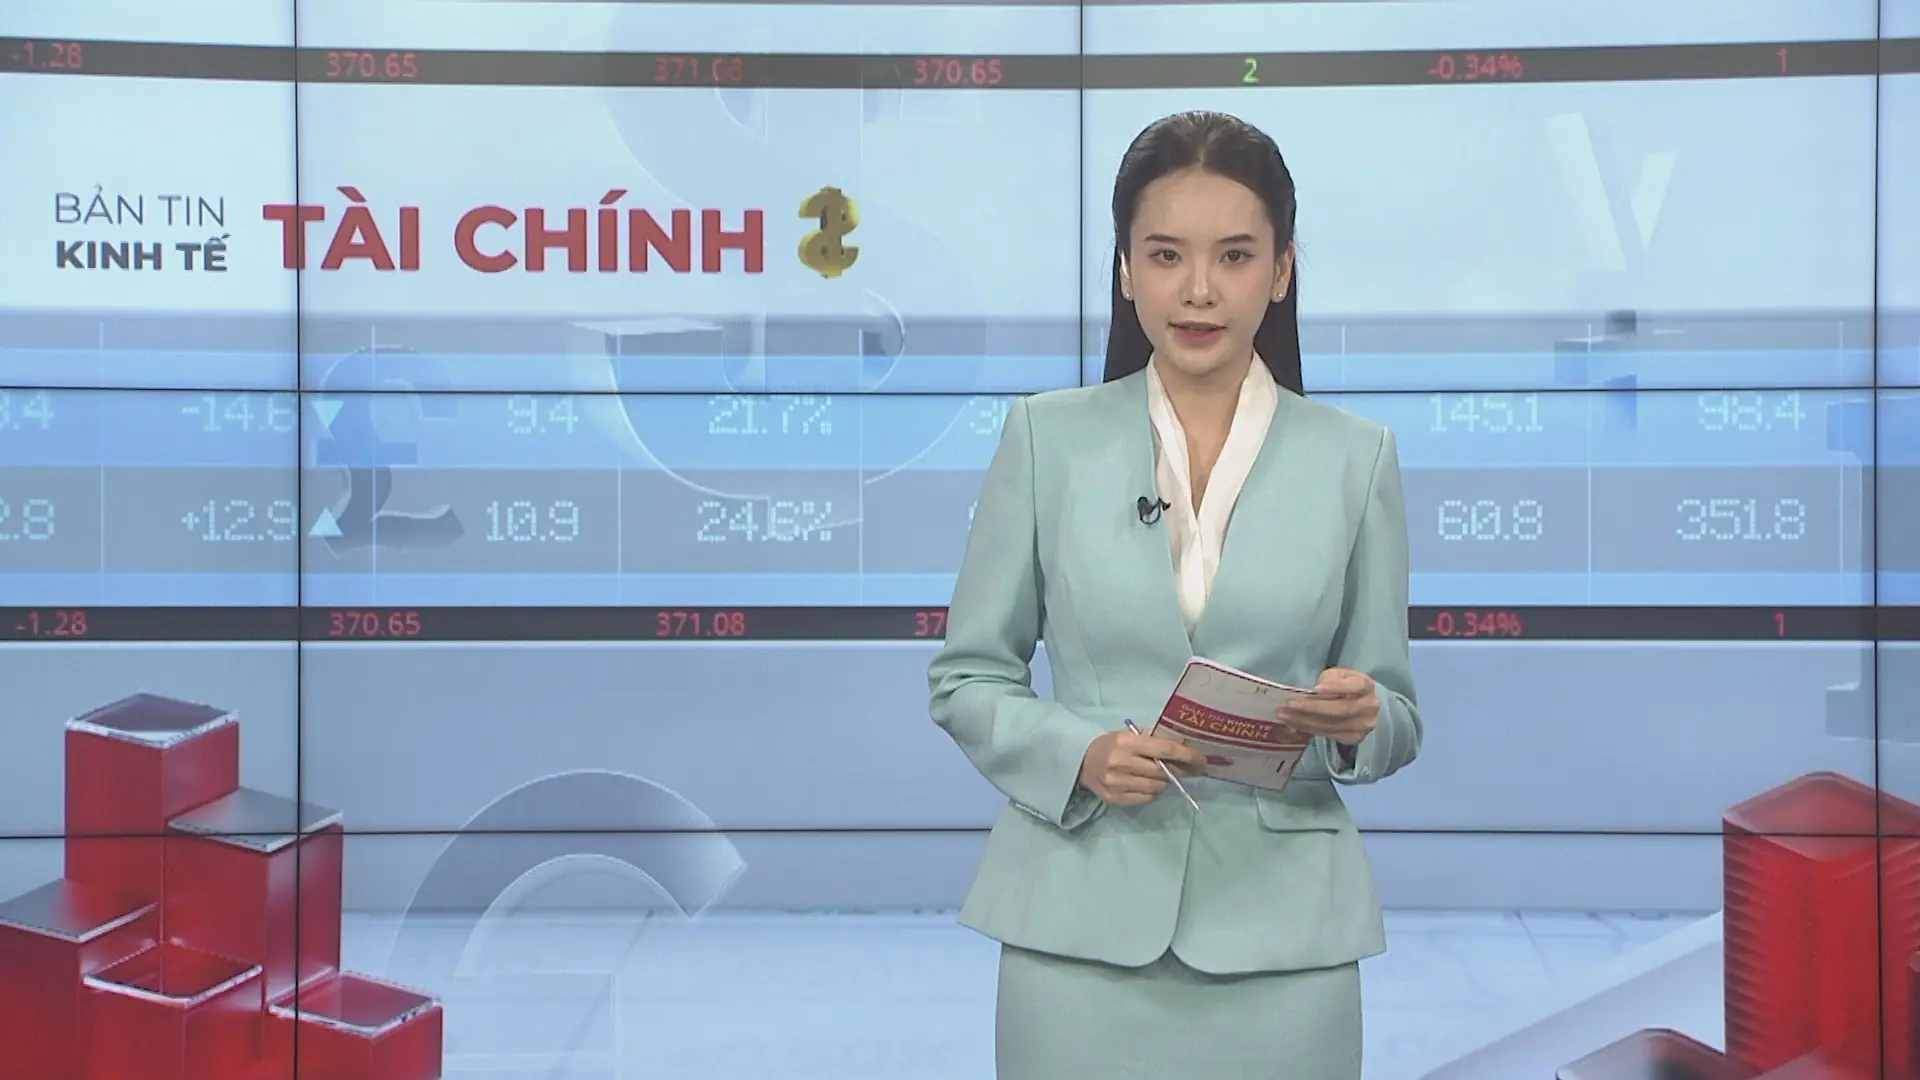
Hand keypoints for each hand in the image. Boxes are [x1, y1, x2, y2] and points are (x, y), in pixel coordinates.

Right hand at [1078, 729, 1208, 806]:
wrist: (1082, 761)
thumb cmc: (1112, 745)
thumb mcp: (1130, 735)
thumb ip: (1155, 740)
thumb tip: (1186, 748)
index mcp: (1126, 742)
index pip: (1164, 750)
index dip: (1187, 755)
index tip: (1202, 759)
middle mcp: (1121, 762)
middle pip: (1163, 771)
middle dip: (1181, 770)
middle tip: (1192, 769)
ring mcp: (1116, 783)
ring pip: (1157, 787)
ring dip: (1167, 781)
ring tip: (1166, 775)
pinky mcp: (1115, 799)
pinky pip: (1146, 798)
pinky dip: (1154, 791)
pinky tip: (1150, 783)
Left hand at [1278, 668, 1378, 745]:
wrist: (1362, 705)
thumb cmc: (1346, 685)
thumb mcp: (1339, 674)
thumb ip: (1329, 679)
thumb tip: (1315, 692)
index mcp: (1367, 686)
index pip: (1356, 686)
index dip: (1336, 687)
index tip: (1315, 689)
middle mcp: (1369, 707)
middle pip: (1341, 709)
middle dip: (1312, 707)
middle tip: (1289, 704)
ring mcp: (1364, 725)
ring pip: (1332, 724)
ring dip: (1305, 721)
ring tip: (1285, 715)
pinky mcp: (1355, 738)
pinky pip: (1329, 734)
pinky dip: (1310, 729)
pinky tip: (1295, 724)